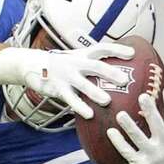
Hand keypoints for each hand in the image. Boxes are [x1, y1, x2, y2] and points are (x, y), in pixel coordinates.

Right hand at [0, 43, 133, 119]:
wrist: (31, 64)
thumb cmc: (59, 66)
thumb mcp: (75, 59)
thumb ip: (91, 65)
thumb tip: (114, 72)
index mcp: (83, 54)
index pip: (102, 48)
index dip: (117, 49)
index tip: (133, 53)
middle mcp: (75, 62)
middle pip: (96, 65)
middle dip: (110, 72)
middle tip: (125, 80)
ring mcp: (66, 75)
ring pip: (83, 84)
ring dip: (95, 93)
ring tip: (107, 101)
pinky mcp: (57, 88)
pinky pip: (70, 99)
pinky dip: (80, 106)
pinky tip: (89, 114)